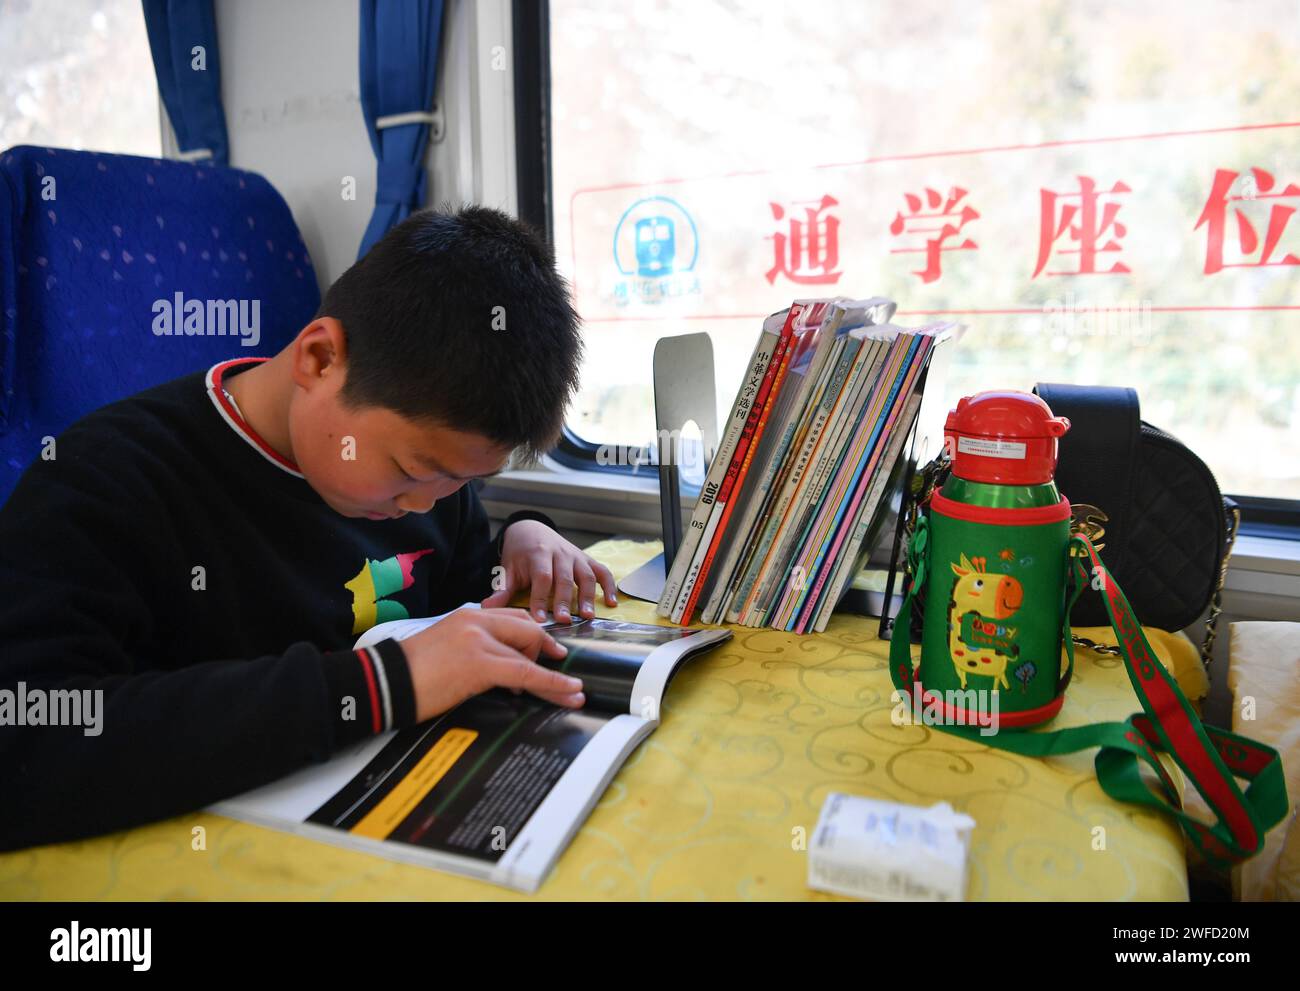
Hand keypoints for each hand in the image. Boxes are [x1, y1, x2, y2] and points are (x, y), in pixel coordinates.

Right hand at [400, 607, 583, 720]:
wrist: (384, 682)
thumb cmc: (411, 674)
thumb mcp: (446, 649)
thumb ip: (474, 649)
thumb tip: (501, 670)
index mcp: (467, 615)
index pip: (514, 618)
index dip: (537, 636)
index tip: (552, 651)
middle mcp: (476, 621)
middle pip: (528, 630)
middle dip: (547, 653)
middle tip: (560, 676)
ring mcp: (478, 640)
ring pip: (530, 654)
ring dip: (555, 677)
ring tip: (573, 694)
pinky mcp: (479, 664)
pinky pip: (525, 672)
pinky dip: (550, 682)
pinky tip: (566, 691)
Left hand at [482, 519, 617, 621]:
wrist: (530, 529)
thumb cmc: (519, 554)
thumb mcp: (508, 569)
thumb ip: (502, 590)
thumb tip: (488, 609)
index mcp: (538, 554)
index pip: (542, 578)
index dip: (541, 599)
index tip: (539, 620)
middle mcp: (560, 553)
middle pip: (565, 578)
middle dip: (565, 600)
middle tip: (565, 620)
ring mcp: (576, 556)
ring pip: (586, 575)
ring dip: (589, 596)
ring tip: (588, 616)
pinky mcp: (586, 559)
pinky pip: (602, 571)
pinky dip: (610, 586)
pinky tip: (612, 603)